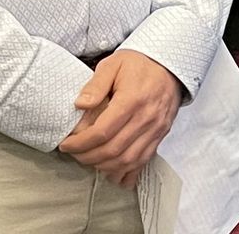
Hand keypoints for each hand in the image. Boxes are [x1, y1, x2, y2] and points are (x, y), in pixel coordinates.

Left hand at [57, 50, 183, 186]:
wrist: (170, 65)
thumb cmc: (139, 64)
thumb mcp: (113, 64)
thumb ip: (96, 84)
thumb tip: (80, 104)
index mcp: (132, 100)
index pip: (102, 132)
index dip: (80, 143)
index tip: (67, 145)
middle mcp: (146, 118)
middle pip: (113, 150)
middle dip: (88, 157)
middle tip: (74, 154)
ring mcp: (156, 129)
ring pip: (128, 160)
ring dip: (105, 166)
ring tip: (89, 161)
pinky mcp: (161, 135)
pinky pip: (143, 160)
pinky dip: (127, 171)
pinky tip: (113, 174)